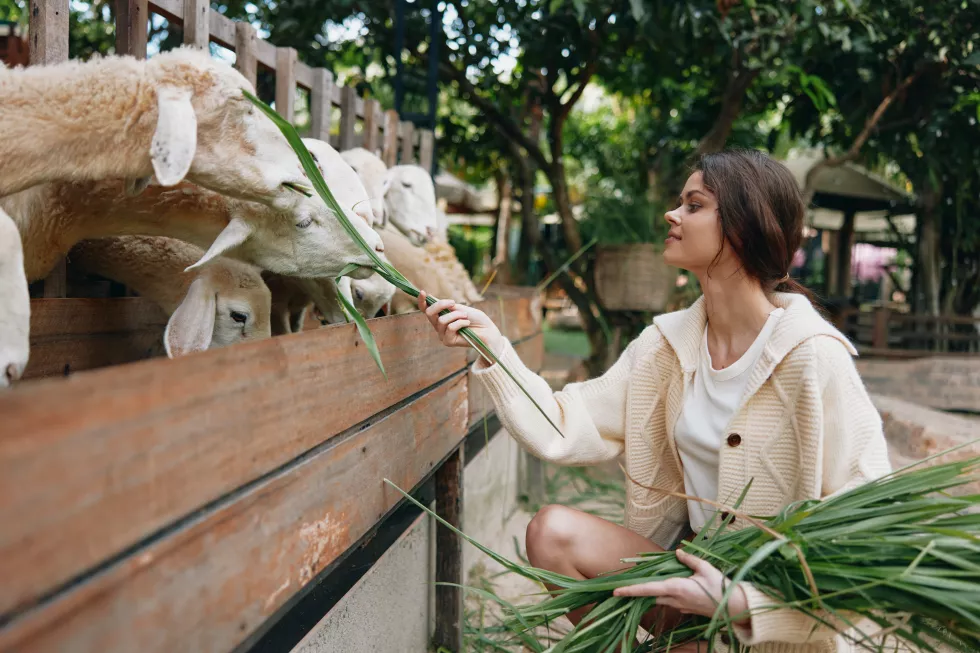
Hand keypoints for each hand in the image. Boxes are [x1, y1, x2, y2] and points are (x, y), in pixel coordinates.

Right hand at [419, 291, 503, 356]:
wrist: (488, 331)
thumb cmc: (476, 319)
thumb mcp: (460, 308)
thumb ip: (446, 306)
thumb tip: (431, 297)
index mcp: (441, 316)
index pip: (426, 310)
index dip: (422, 301)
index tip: (423, 292)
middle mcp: (439, 326)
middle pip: (429, 313)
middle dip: (440, 305)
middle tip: (453, 303)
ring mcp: (443, 335)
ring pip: (441, 320)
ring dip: (456, 315)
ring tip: (466, 317)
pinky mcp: (448, 342)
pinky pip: (450, 328)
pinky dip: (460, 323)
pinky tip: (467, 324)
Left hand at [613, 548, 749, 624]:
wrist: (733, 607)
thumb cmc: (720, 586)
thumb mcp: (705, 568)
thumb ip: (689, 559)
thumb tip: (677, 552)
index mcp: (677, 588)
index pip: (648, 589)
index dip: (631, 590)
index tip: (616, 592)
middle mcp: (675, 599)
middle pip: (650, 595)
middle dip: (636, 592)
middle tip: (620, 587)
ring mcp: (679, 606)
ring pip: (658, 599)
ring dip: (649, 592)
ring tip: (638, 584)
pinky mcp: (684, 609)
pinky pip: (668, 601)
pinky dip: (662, 594)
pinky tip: (665, 586)